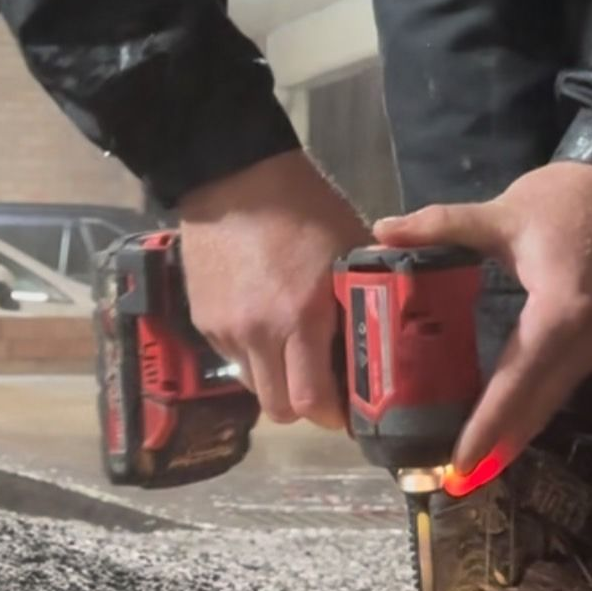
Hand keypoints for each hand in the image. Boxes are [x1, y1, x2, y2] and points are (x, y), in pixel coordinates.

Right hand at [179, 150, 367, 428]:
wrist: (232, 174)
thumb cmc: (303, 207)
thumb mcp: (349, 247)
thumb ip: (365, 295)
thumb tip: (388, 332)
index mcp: (301, 317)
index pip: (313, 401)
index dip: (334, 416)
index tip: (350, 409)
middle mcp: (259, 333)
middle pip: (280, 409)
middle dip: (305, 407)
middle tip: (323, 385)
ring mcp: (226, 330)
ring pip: (254, 387)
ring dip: (277, 382)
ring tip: (292, 353)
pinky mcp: (203, 320)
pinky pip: (232, 359)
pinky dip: (252, 355)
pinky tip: (263, 325)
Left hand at [375, 162, 591, 471]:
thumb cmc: (568, 196)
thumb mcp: (501, 212)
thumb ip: (439, 226)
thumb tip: (381, 230)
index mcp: (562, 310)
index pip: (518, 380)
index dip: (488, 425)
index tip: (461, 463)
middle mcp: (590, 338)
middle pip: (540, 403)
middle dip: (500, 444)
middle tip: (458, 479)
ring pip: (555, 397)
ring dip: (519, 429)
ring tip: (478, 461)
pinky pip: (567, 380)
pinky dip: (537, 403)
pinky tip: (510, 420)